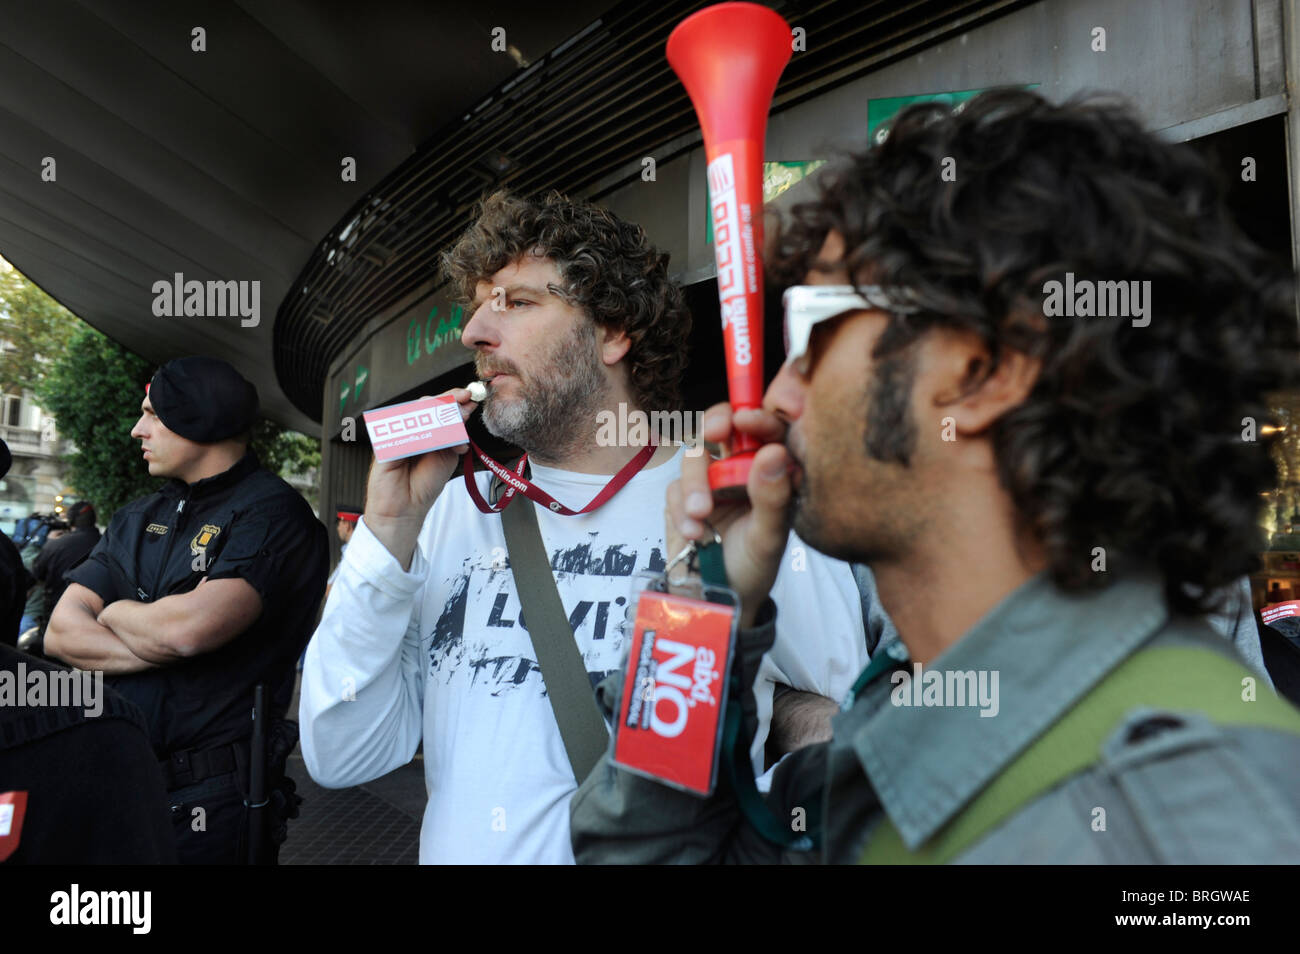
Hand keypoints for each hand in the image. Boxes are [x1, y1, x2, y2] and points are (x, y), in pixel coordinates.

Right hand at [364, 387, 478, 568]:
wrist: (406, 509)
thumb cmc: (423, 485)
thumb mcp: (446, 456)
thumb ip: (452, 436)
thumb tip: (463, 414)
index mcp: (425, 431)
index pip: (437, 408)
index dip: (452, 400)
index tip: (469, 397)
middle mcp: (410, 430)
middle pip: (425, 406)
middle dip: (447, 401)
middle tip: (464, 400)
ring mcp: (396, 436)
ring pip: (413, 413)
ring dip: (435, 411)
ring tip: (455, 413)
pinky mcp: (385, 446)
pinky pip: (400, 433)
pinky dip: (418, 431)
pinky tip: (434, 432)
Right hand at [665, 403, 793, 627]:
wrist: (715, 601)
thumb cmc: (753, 568)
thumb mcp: (769, 538)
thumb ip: (773, 497)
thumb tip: (773, 451)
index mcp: (770, 473)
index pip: (766, 431)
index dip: (756, 416)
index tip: (746, 419)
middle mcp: (739, 470)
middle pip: (724, 426)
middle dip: (716, 423)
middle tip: (713, 433)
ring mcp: (709, 482)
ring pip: (694, 456)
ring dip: (694, 483)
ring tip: (700, 516)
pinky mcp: (682, 498)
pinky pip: (674, 487)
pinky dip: (680, 510)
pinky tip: (693, 535)